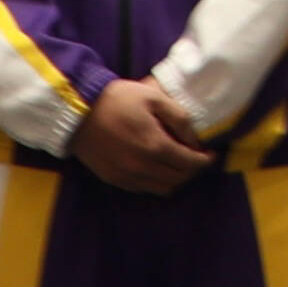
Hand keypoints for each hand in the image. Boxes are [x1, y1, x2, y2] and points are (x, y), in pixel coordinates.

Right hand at [74, 77, 211, 193]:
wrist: (77, 111)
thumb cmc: (117, 99)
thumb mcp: (153, 97)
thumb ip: (179, 118)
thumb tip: (195, 140)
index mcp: (156, 146)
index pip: (190, 163)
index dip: (205, 160)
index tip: (210, 154)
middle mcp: (143, 167)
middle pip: (179, 179)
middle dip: (192, 170)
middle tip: (195, 158)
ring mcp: (127, 176)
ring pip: (162, 188)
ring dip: (175, 179)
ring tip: (177, 164)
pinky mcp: (113, 179)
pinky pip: (143, 188)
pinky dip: (155, 182)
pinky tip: (156, 168)